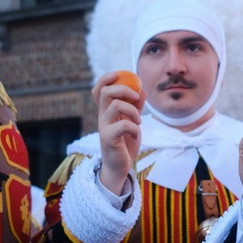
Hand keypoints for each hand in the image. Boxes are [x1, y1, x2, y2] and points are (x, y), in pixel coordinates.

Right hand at [93, 70, 143, 194]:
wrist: (120, 167)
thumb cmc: (125, 144)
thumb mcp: (133, 122)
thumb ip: (135, 107)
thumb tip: (142, 90)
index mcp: (106, 111)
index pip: (99, 89)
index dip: (106, 78)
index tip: (119, 74)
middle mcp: (102, 117)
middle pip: (105, 91)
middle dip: (124, 89)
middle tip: (136, 98)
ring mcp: (104, 127)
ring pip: (116, 105)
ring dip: (132, 110)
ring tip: (139, 121)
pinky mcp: (109, 139)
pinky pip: (123, 125)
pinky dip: (134, 127)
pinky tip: (136, 134)